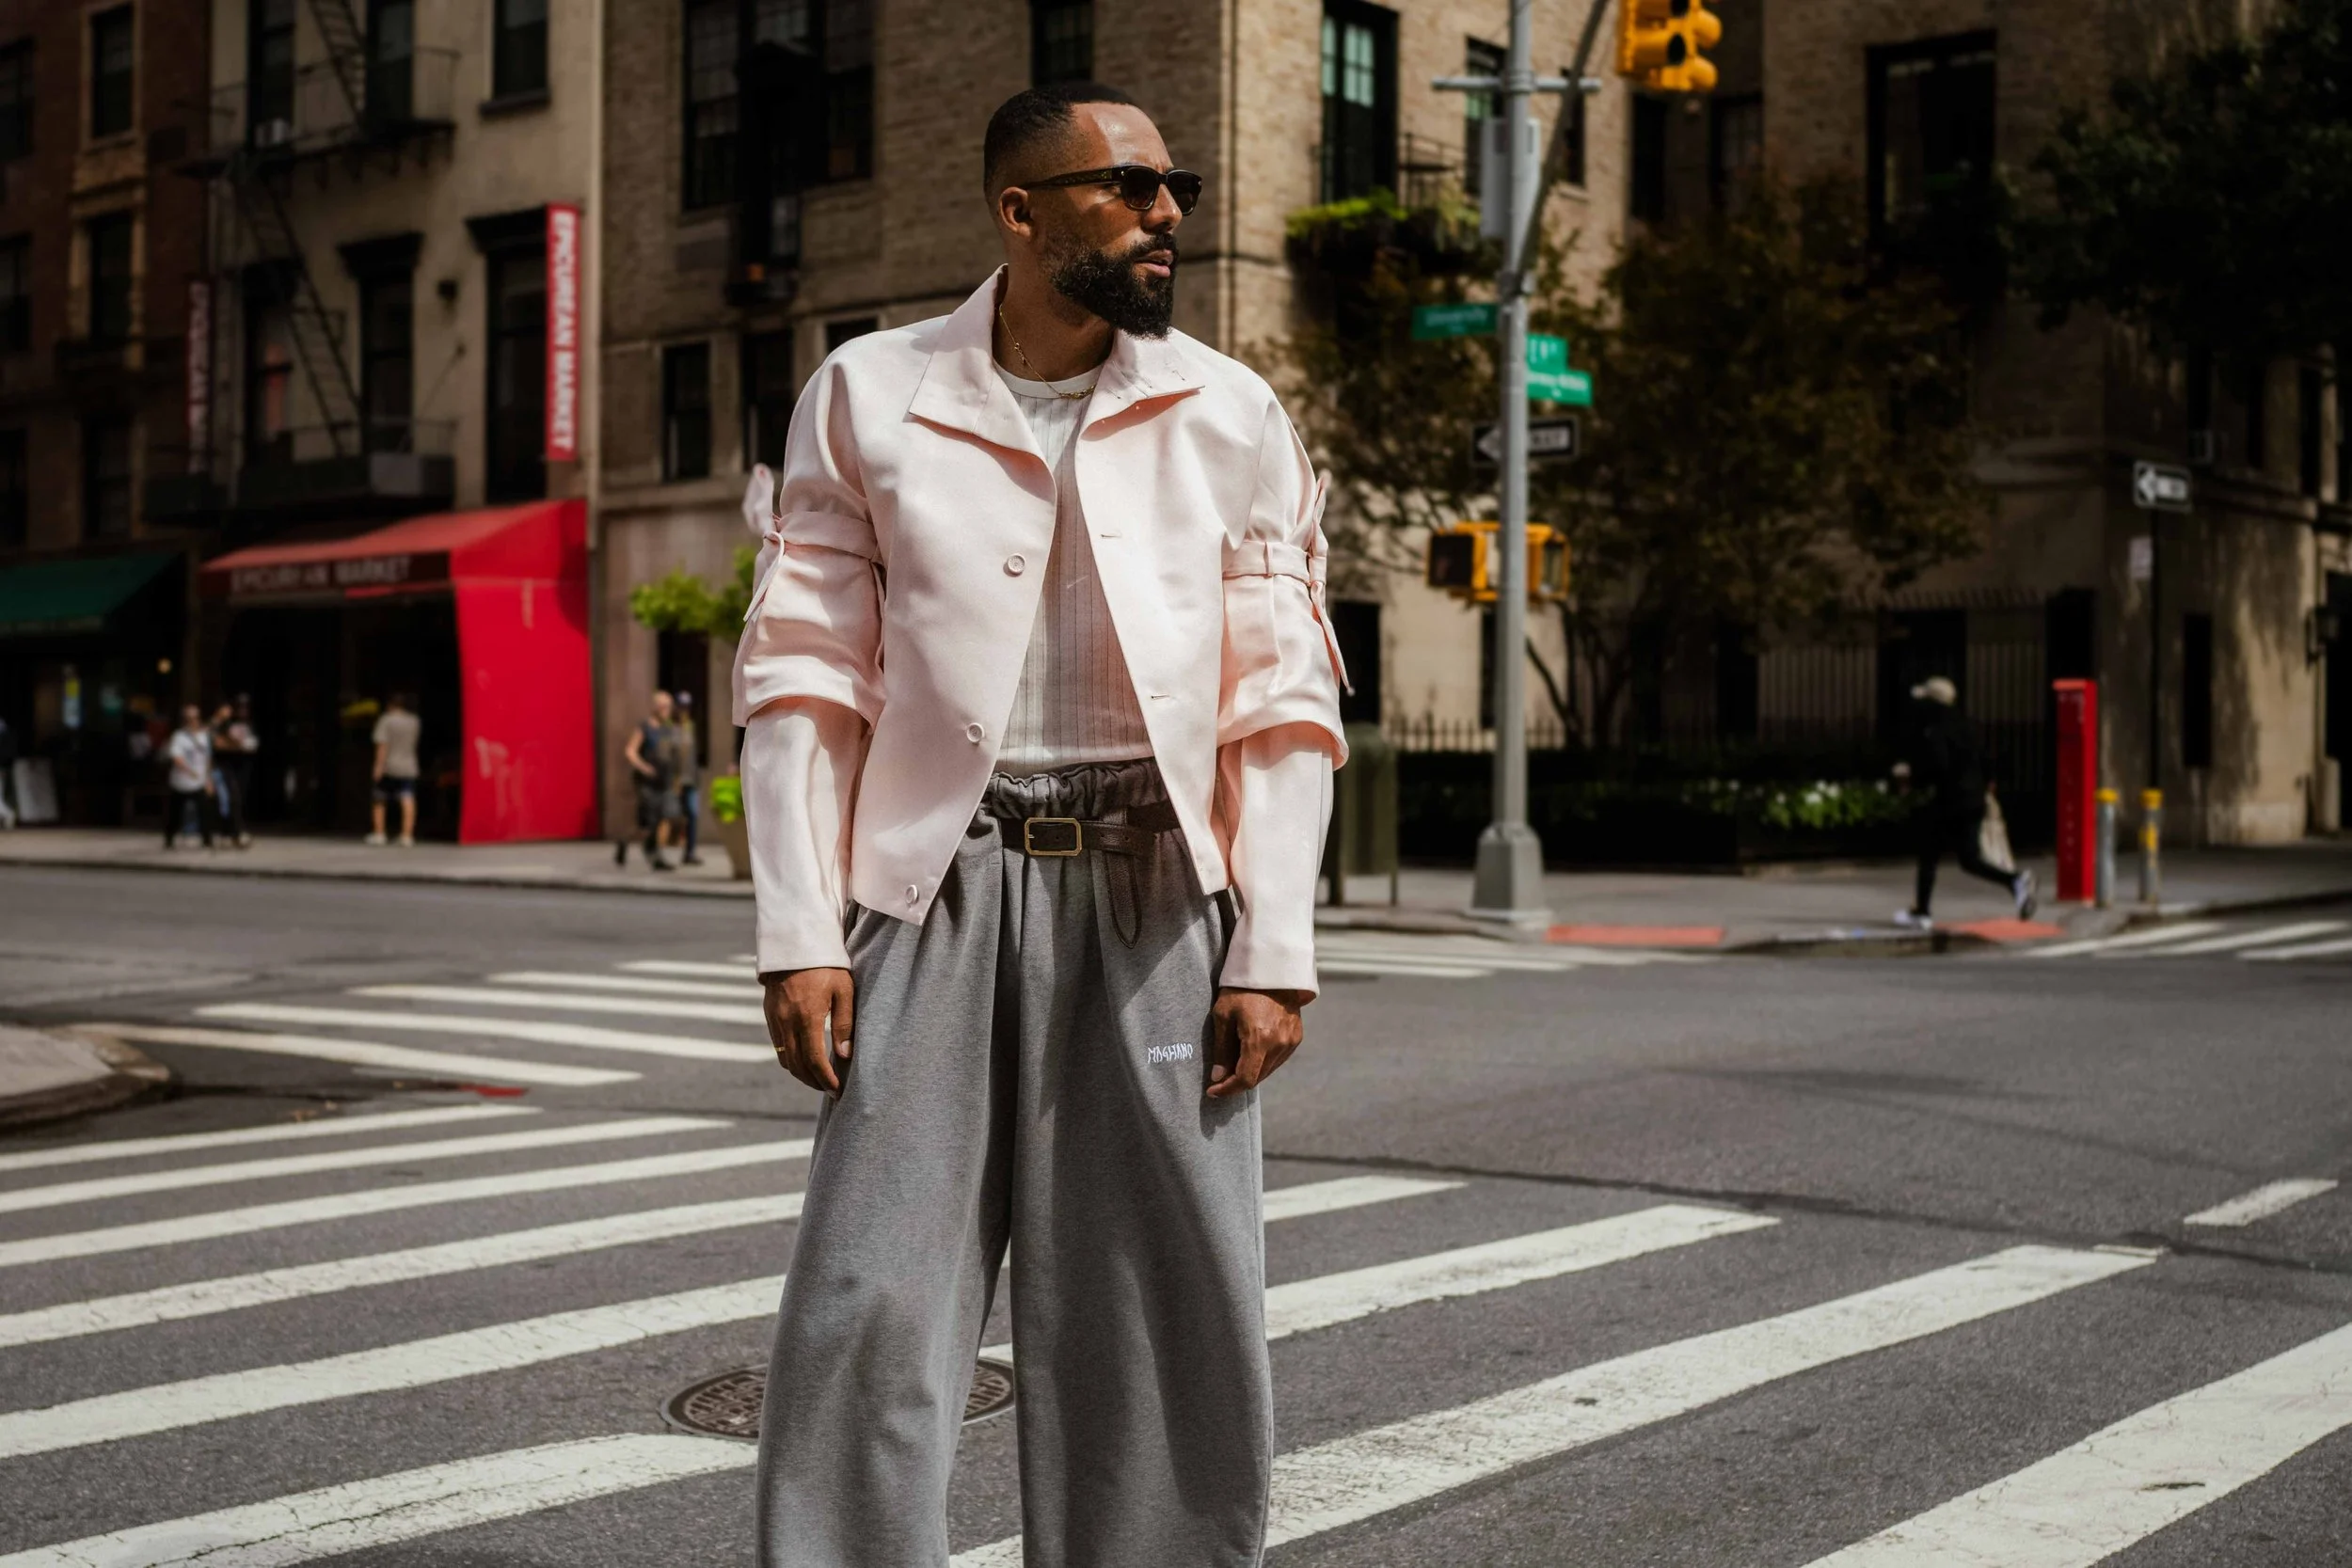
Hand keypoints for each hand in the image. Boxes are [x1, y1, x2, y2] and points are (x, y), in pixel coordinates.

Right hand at [763, 967, 853, 1094]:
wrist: (794, 944)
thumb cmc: (826, 965)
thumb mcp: (843, 990)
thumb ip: (844, 1023)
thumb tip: (845, 1055)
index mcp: (807, 1017)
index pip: (815, 1060)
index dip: (826, 1079)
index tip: (837, 1090)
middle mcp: (787, 1022)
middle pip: (797, 1066)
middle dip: (813, 1082)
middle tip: (829, 1089)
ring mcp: (775, 1019)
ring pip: (785, 1059)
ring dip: (801, 1074)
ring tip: (818, 1078)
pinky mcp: (770, 1015)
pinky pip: (778, 1046)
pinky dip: (790, 1059)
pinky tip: (804, 1060)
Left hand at [1206, 987, 1308, 1098]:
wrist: (1271, 968)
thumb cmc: (1242, 988)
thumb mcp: (1223, 1015)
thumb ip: (1222, 1049)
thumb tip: (1218, 1077)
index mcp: (1259, 1039)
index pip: (1245, 1079)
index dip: (1227, 1089)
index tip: (1212, 1091)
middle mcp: (1279, 1044)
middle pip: (1257, 1078)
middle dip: (1236, 1082)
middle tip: (1219, 1079)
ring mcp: (1291, 1041)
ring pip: (1268, 1071)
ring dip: (1250, 1073)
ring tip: (1233, 1064)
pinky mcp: (1296, 1037)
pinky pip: (1278, 1060)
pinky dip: (1263, 1063)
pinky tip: (1251, 1053)